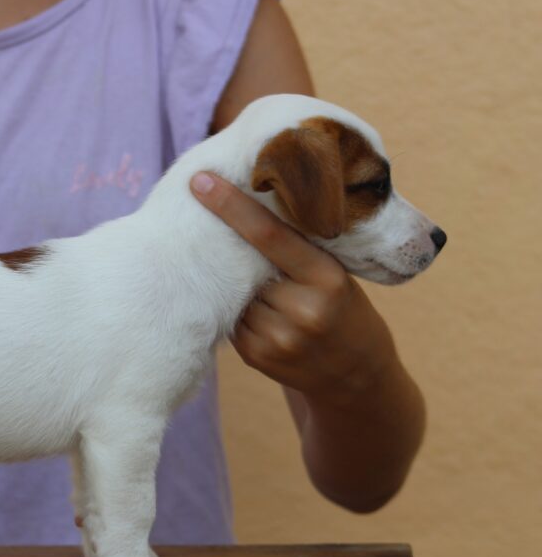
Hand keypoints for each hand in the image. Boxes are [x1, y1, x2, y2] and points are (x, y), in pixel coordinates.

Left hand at [189, 173, 397, 400]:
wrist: (356, 376)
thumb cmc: (344, 309)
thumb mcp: (336, 275)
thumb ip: (297, 250)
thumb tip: (241, 209)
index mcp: (327, 277)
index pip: (268, 234)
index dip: (230, 205)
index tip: (200, 180)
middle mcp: (304, 309)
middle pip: (245, 264)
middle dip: (233, 251)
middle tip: (214, 230)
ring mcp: (279, 337)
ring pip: (236, 293)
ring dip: (239, 287)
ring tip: (270, 297)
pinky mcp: (258, 357)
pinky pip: (232, 319)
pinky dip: (239, 311)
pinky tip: (263, 318)